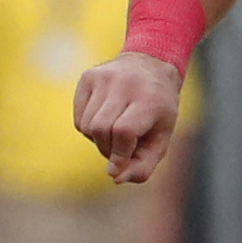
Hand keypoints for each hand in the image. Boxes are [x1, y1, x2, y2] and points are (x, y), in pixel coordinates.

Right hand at [74, 50, 181, 184]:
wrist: (151, 64)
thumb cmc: (158, 109)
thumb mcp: (162, 137)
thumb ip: (143, 164)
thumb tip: (115, 178)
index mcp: (149, 98)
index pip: (124, 131)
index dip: (119, 154)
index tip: (119, 167)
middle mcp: (124, 84)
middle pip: (101, 129)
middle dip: (108, 148)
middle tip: (121, 148)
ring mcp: (103, 78)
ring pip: (87, 126)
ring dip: (98, 140)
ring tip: (115, 132)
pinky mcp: (88, 77)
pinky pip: (79, 118)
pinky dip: (89, 128)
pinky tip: (105, 119)